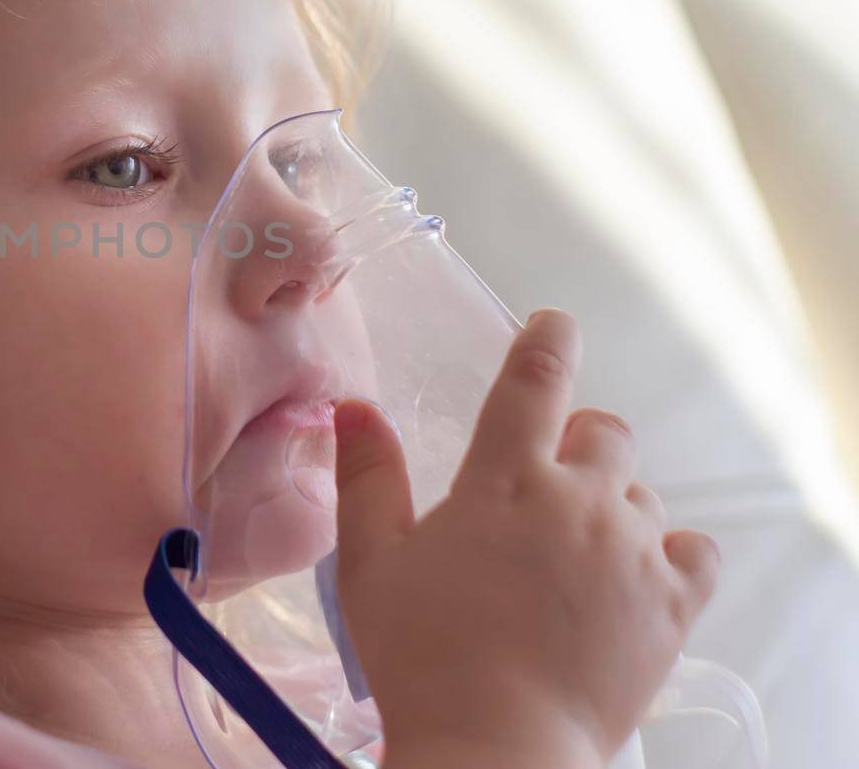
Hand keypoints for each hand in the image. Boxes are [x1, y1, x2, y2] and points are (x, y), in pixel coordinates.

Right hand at [331, 308, 719, 768]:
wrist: (497, 747)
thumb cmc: (422, 655)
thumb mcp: (372, 563)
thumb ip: (367, 476)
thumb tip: (354, 405)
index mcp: (505, 478)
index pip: (537, 378)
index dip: (548, 338)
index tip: (554, 322)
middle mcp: (579, 498)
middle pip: (603, 431)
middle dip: (577, 442)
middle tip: (542, 488)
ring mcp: (633, 549)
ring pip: (641, 493)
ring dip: (611, 505)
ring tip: (572, 556)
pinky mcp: (673, 604)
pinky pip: (694, 550)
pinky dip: (670, 553)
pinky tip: (635, 576)